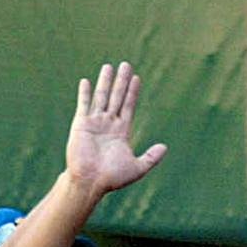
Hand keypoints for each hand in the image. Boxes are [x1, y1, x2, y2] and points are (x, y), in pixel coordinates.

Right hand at [66, 61, 167, 196]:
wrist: (91, 182)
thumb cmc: (112, 178)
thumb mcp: (138, 167)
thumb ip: (151, 156)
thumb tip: (165, 147)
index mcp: (121, 131)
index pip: (128, 106)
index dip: (133, 92)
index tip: (137, 78)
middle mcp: (108, 124)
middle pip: (117, 97)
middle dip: (122, 81)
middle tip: (126, 64)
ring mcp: (94, 123)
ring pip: (102, 97)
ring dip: (106, 82)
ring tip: (110, 66)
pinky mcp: (81, 124)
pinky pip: (84, 105)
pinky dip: (85, 93)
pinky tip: (87, 81)